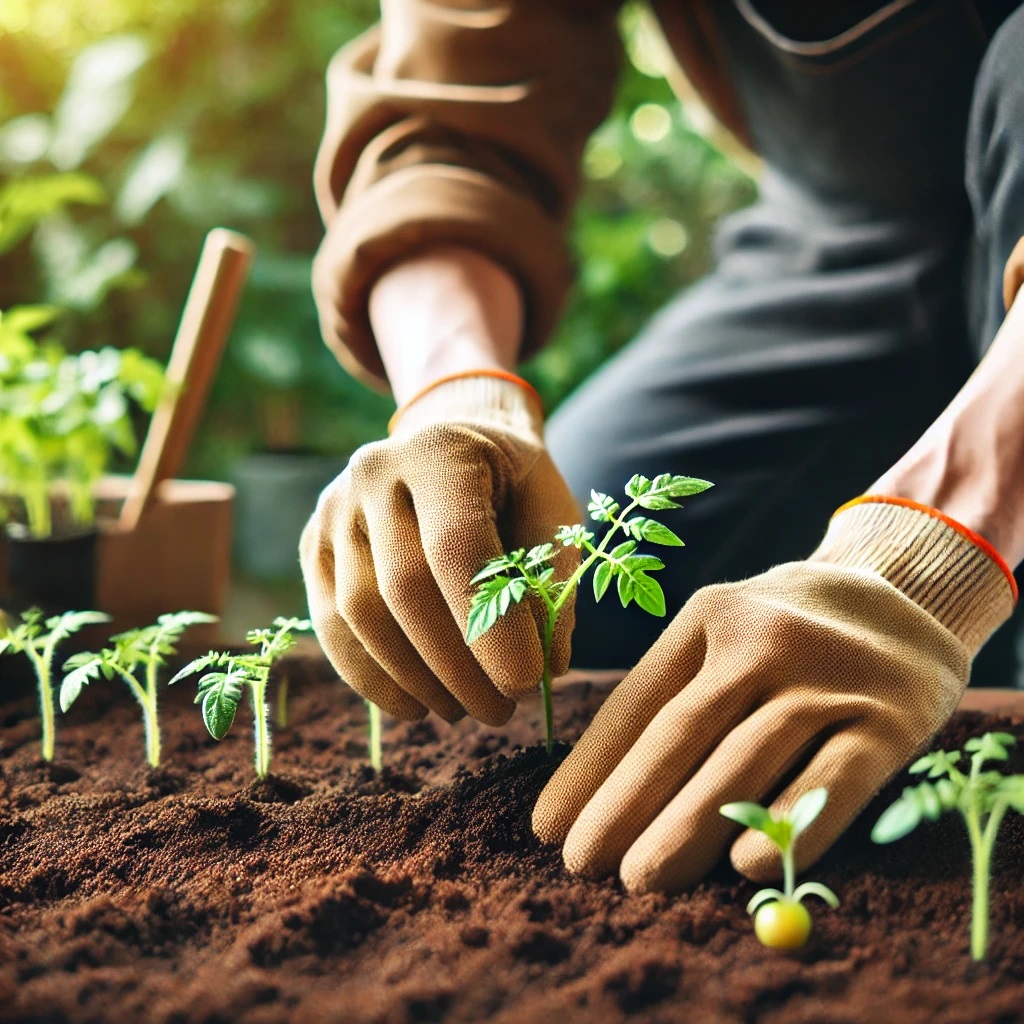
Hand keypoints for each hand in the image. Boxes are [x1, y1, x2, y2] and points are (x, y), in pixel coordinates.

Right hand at [300, 374, 578, 725]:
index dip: (491, 624)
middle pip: (404, 586)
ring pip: (361, 613)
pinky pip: (331, 625)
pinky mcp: (314, 545)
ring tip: (464, 711)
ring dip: (415, 680)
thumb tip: (549, 668)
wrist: (449, 445)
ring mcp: (334, 507)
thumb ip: (554, 578)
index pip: (457, 546)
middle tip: (500, 712)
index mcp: (442, 452)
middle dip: (456, 665)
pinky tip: (416, 706)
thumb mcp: (550, 509)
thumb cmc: (511, 485)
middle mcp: (375, 471)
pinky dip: (372, 678)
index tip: (527, 683)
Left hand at [532, 498, 1015, 891]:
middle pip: (683, 731)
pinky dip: (790, 822)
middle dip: (626, 803)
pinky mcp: (889, 719)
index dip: (590, 769)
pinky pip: (835, 778)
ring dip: (689, 824)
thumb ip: (674, 698)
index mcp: (706, 619)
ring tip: (640, 880)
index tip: (550, 827)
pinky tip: (746, 868)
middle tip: (583, 865)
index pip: (638, 703)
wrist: (899, 596)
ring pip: (747, 758)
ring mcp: (828, 676)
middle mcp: (763, 639)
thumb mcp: (721, 638)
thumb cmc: (781, 636)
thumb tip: (604, 796)